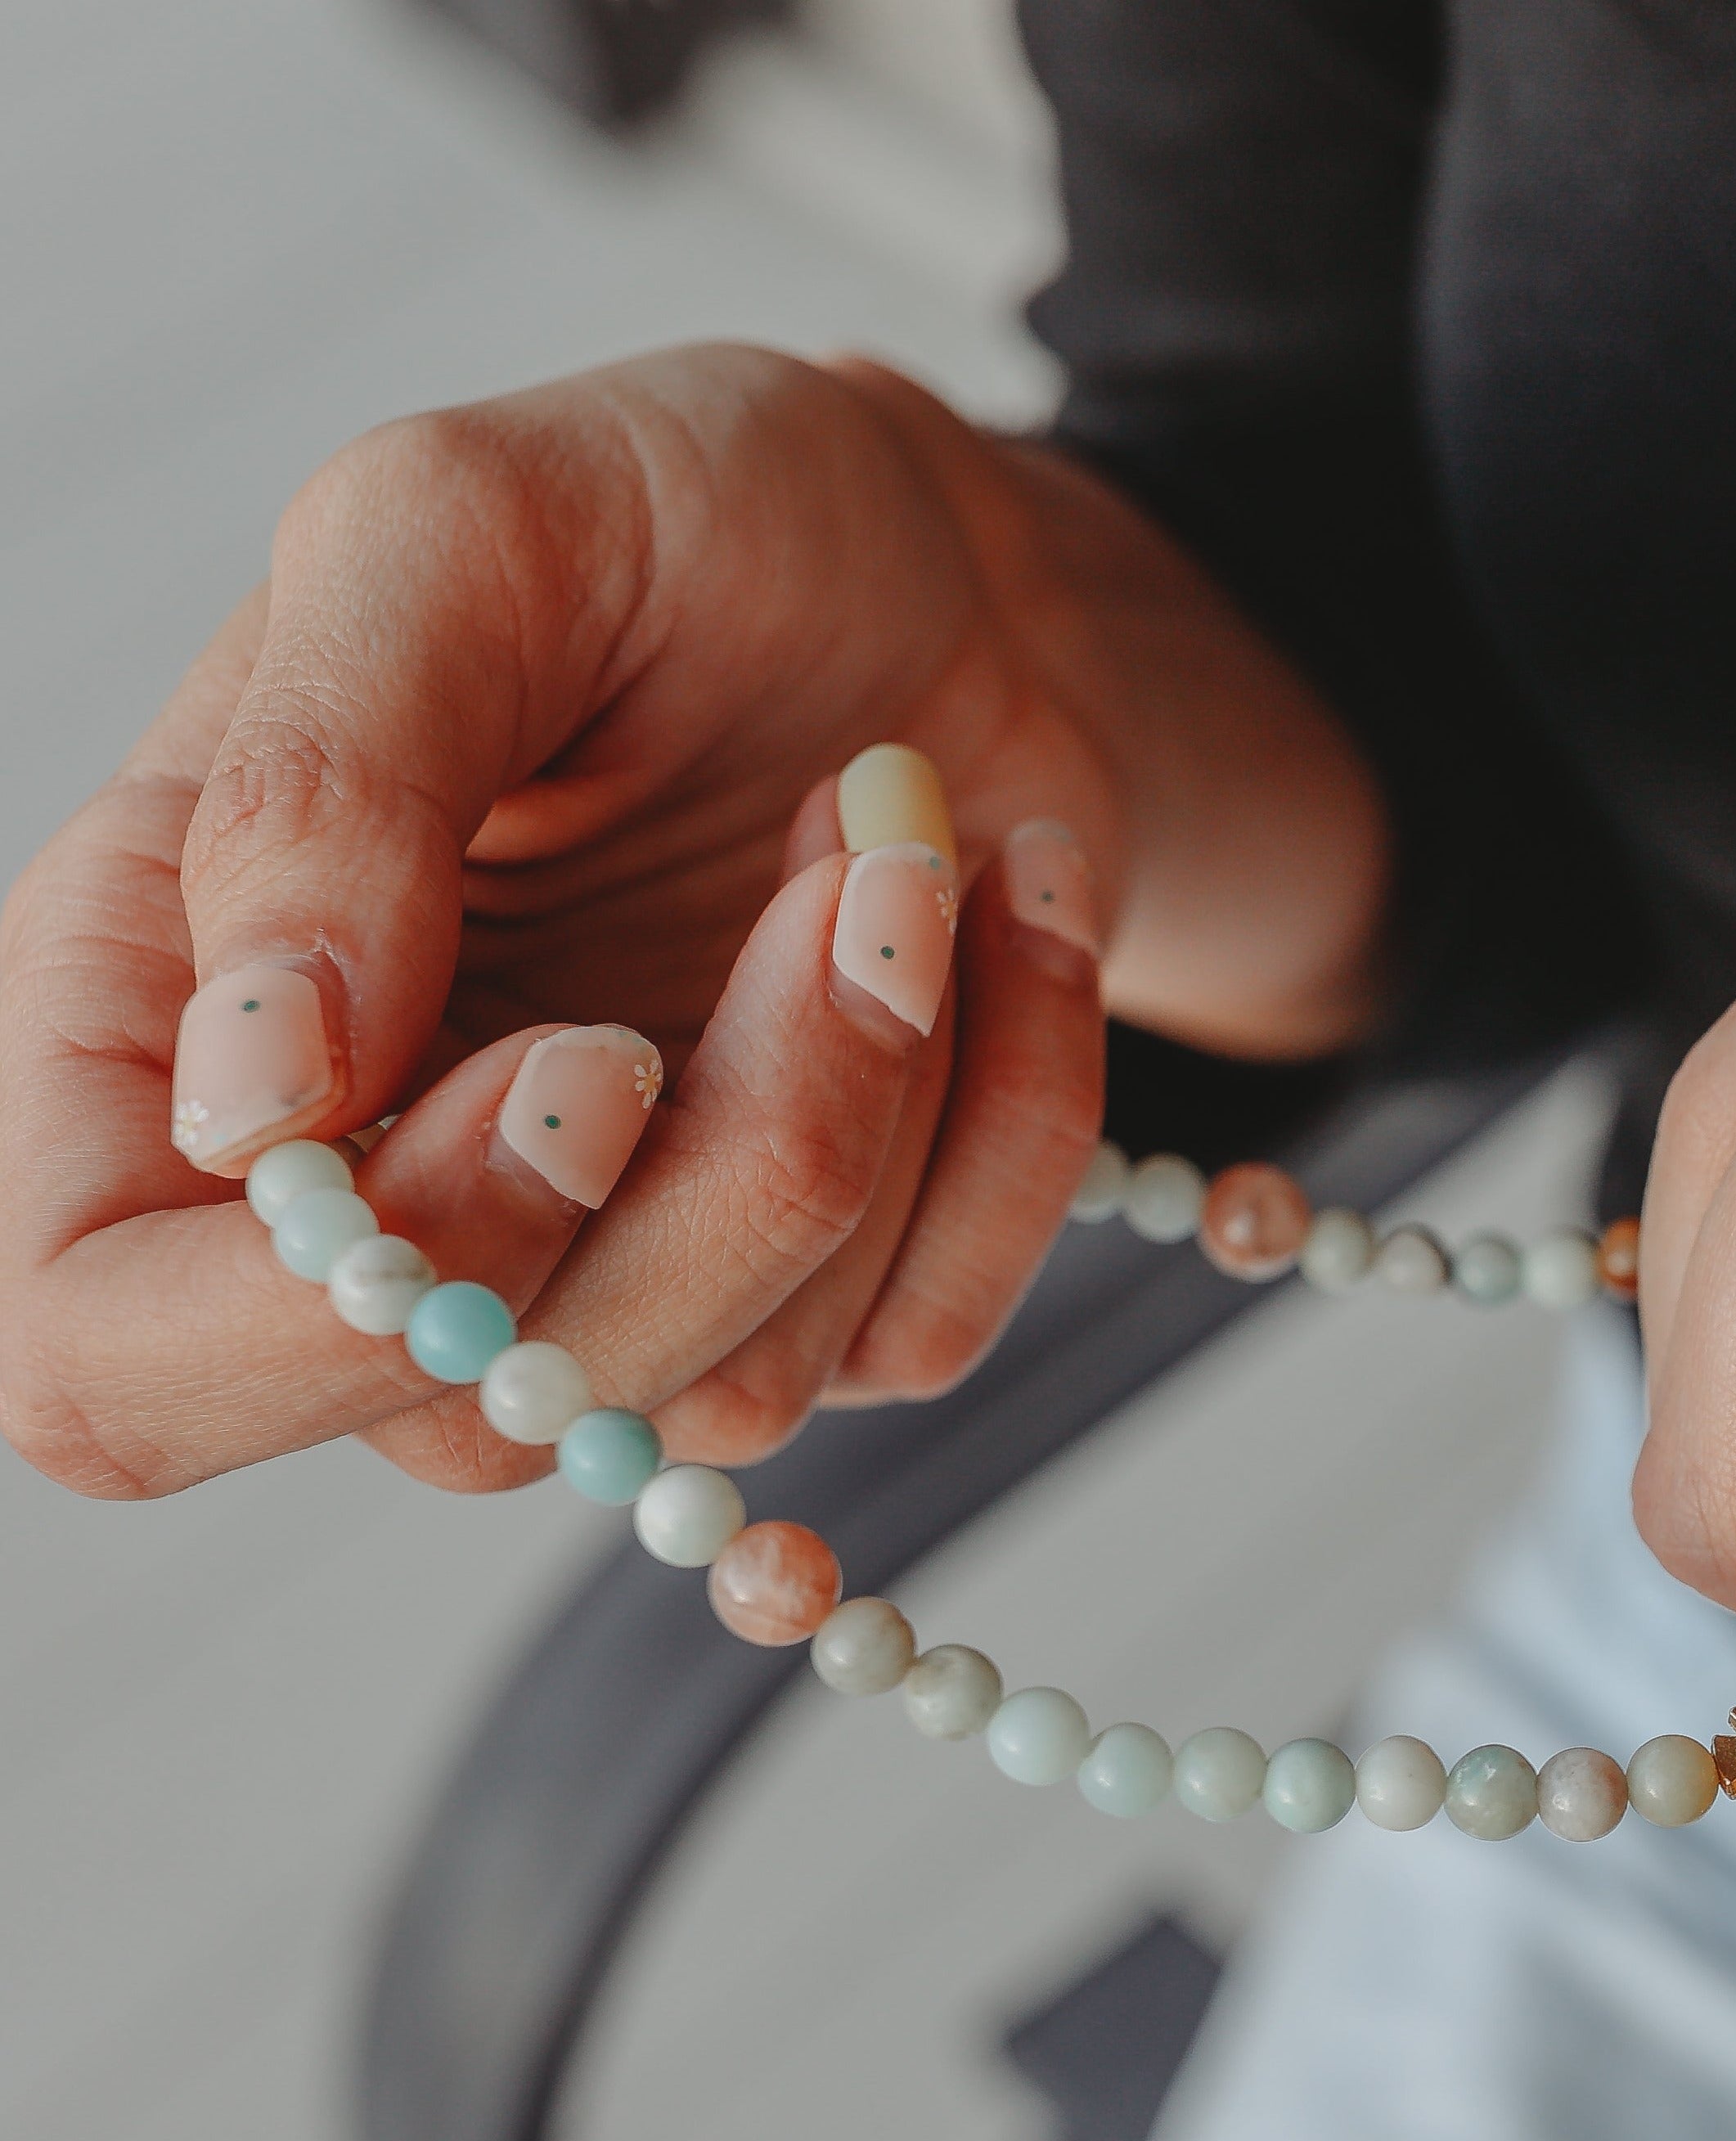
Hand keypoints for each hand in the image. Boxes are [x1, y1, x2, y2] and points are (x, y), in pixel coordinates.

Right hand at [0, 344, 1384, 1499]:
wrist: (943, 563)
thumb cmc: (681, 520)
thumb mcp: (464, 534)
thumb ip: (319, 791)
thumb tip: (262, 1099)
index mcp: (170, 1026)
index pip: (118, 1361)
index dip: (323, 1312)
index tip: (577, 1065)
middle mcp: (373, 1195)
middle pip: (470, 1420)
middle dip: (714, 1174)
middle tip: (830, 877)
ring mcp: (602, 1263)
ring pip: (728, 1396)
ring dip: (877, 1097)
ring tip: (902, 844)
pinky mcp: (811, 1286)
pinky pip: (921, 1334)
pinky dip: (1014, 1121)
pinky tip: (1009, 915)